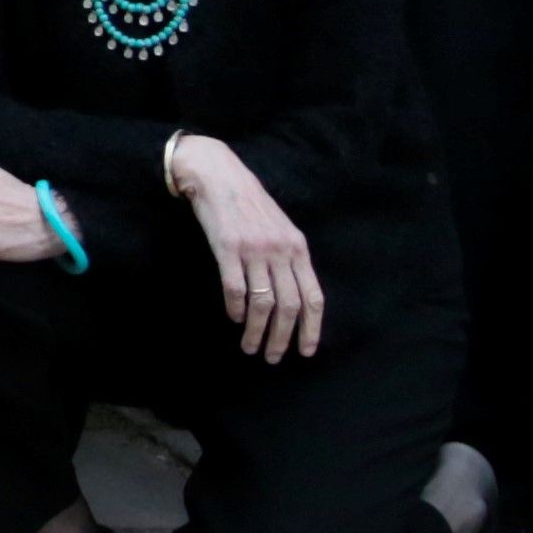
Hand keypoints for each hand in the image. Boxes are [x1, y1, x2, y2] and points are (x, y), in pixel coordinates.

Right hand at [166, 133, 325, 363]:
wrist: (219, 175)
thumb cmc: (250, 204)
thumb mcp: (280, 228)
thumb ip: (290, 258)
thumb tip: (295, 299)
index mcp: (298, 247)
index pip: (313, 297)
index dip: (312, 329)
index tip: (305, 351)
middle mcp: (280, 250)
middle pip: (289, 306)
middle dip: (282, 338)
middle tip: (272, 357)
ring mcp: (254, 249)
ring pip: (262, 303)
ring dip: (256, 331)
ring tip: (249, 347)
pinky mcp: (228, 248)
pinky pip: (235, 289)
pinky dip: (236, 309)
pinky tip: (234, 318)